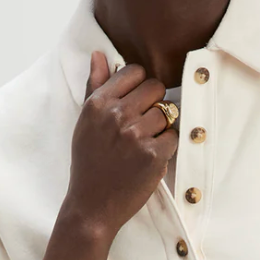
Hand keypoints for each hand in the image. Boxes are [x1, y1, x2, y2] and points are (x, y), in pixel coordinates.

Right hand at [66, 50, 178, 241]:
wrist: (91, 205)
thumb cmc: (89, 162)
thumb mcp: (85, 122)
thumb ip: (94, 86)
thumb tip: (99, 54)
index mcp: (98, 103)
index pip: (134, 72)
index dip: (140, 86)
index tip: (135, 103)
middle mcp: (116, 115)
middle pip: (156, 88)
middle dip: (154, 103)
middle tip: (143, 124)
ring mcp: (135, 135)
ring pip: (167, 112)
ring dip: (161, 126)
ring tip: (144, 143)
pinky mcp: (153, 155)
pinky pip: (174, 136)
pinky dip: (167, 146)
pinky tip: (151, 157)